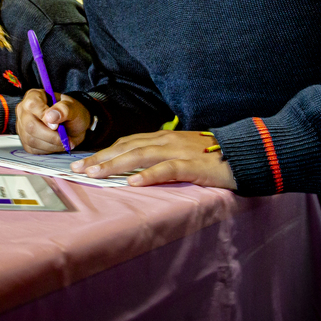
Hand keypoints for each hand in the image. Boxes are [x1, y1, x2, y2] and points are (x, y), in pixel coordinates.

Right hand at [17, 90, 89, 152]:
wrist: (73, 126)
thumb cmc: (72, 113)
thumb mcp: (73, 108)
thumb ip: (63, 110)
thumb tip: (50, 117)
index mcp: (34, 96)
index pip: (32, 105)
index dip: (44, 117)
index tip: (57, 126)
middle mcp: (24, 110)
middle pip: (30, 126)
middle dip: (50, 136)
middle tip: (64, 138)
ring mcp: (22, 126)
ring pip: (31, 140)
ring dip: (51, 144)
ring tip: (64, 141)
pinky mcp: (25, 140)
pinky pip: (32, 148)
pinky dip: (48, 149)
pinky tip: (56, 144)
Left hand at [70, 130, 237, 188]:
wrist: (242, 153)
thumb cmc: (211, 156)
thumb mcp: (180, 152)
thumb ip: (160, 156)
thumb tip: (136, 168)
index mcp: (162, 138)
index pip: (126, 143)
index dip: (104, 152)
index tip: (84, 162)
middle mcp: (165, 140)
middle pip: (126, 147)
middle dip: (100, 158)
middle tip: (78, 168)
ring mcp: (177, 151)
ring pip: (139, 155)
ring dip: (115, 164)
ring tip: (95, 174)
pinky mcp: (190, 165)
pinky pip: (166, 169)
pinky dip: (148, 175)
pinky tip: (132, 183)